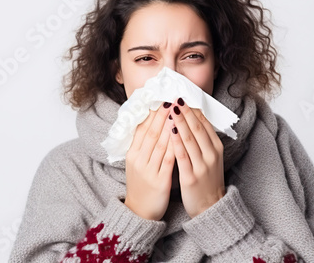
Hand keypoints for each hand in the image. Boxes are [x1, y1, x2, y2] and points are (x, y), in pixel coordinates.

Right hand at [124, 102, 175, 220]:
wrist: (139, 212)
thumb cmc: (141, 185)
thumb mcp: (137, 163)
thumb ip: (143, 145)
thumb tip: (151, 123)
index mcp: (132, 154)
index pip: (142, 129)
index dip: (152, 114)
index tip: (161, 100)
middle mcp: (138, 160)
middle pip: (151, 133)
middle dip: (161, 116)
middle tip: (170, 101)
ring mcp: (148, 170)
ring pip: (160, 144)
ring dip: (169, 127)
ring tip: (177, 113)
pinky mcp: (159, 181)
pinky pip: (168, 160)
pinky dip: (175, 146)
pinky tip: (181, 136)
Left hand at [169, 98, 225, 217]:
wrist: (211, 207)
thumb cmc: (207, 180)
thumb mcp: (211, 158)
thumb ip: (203, 140)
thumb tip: (193, 118)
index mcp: (216, 147)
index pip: (204, 123)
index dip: (193, 109)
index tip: (183, 95)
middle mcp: (211, 154)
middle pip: (197, 127)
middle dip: (186, 111)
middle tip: (176, 96)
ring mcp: (202, 165)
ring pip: (190, 139)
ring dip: (180, 122)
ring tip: (171, 108)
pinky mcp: (191, 177)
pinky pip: (183, 156)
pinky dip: (176, 142)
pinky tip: (170, 131)